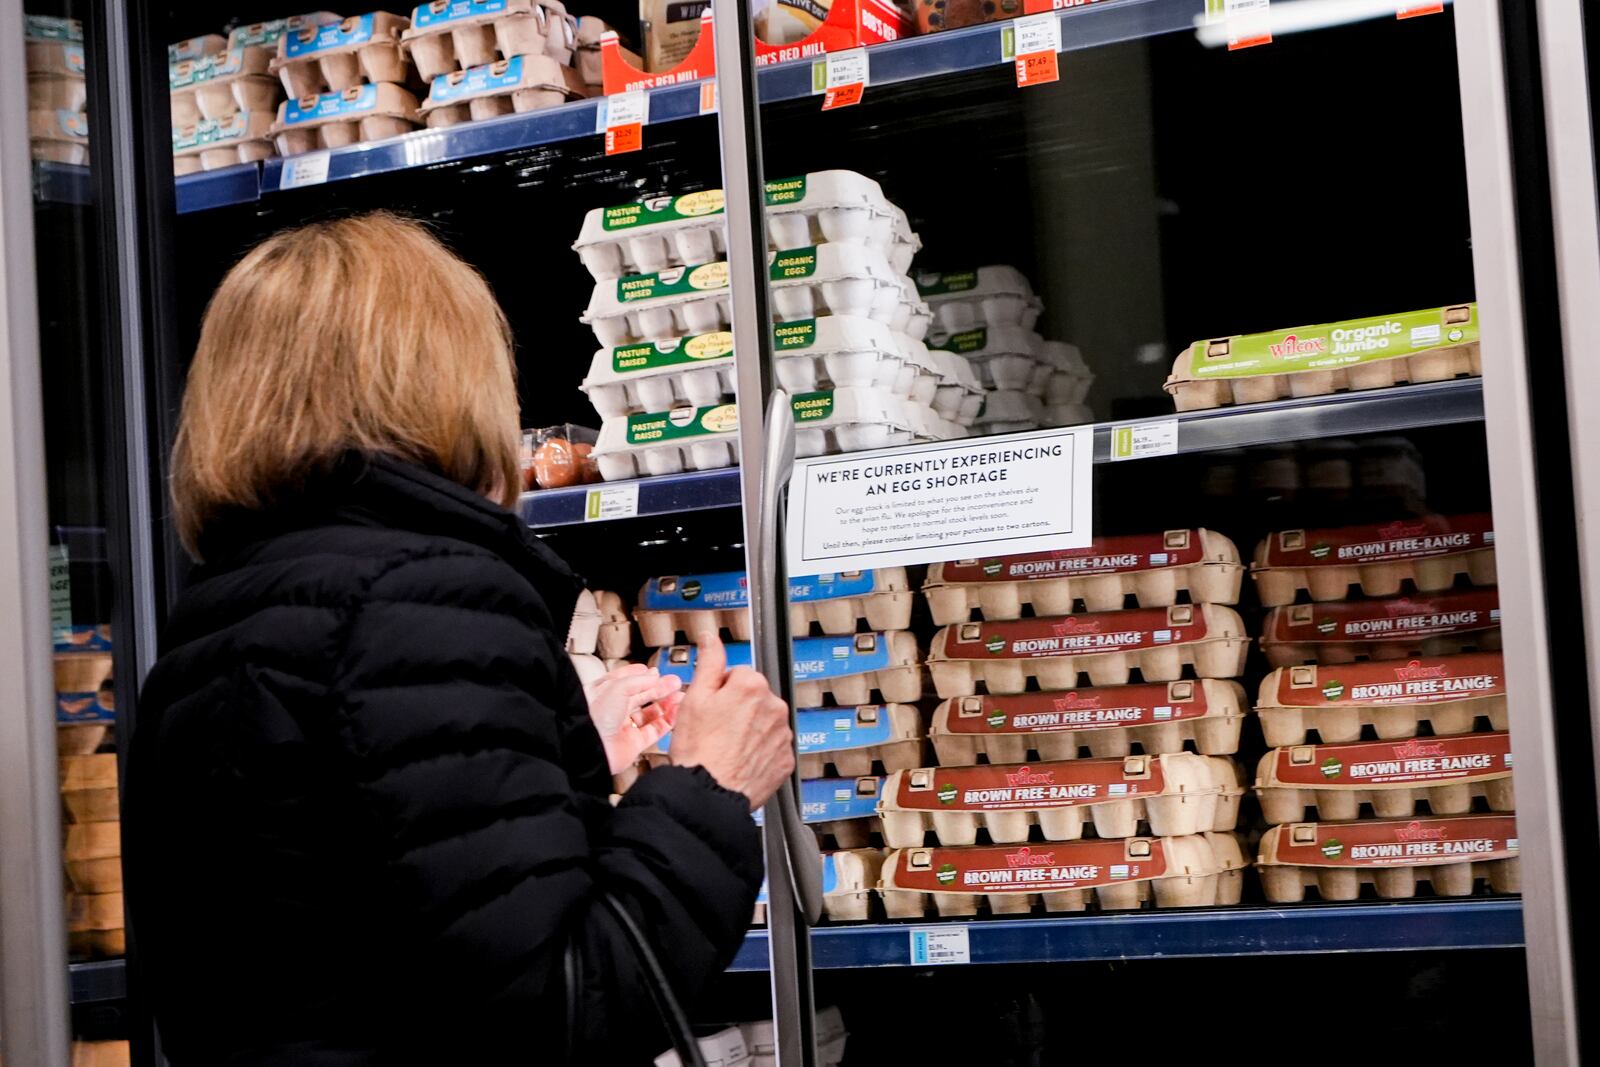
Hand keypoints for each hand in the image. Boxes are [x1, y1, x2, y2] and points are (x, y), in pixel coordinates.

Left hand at [584, 663, 683, 773]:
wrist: (591, 747)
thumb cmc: (594, 716)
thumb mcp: (617, 687)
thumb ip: (639, 680)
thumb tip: (653, 675)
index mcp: (604, 694)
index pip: (624, 681)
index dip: (640, 675)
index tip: (655, 671)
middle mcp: (613, 711)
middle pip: (641, 696)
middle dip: (659, 688)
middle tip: (674, 682)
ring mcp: (624, 727)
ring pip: (650, 714)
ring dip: (666, 704)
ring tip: (679, 696)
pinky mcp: (634, 744)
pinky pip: (655, 731)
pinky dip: (667, 721)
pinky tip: (676, 712)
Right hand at [668, 634, 794, 810]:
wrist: (707, 795)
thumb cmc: (698, 750)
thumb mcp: (695, 698)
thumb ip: (709, 662)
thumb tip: (711, 638)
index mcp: (752, 685)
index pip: (738, 674)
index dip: (720, 690)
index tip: (712, 707)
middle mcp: (774, 706)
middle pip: (755, 697)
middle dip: (738, 708)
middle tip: (716, 729)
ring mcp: (783, 734)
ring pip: (764, 722)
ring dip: (750, 729)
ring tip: (727, 747)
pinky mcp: (786, 759)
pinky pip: (773, 747)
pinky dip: (760, 751)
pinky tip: (740, 760)